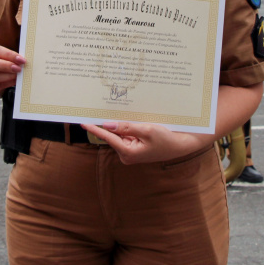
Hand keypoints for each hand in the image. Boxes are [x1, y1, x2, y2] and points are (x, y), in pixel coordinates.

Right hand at [0, 43, 24, 96]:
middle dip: (5, 66)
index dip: (9, 55)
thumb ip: (8, 56)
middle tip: (18, 68)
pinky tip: (14, 81)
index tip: (21, 59)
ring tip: (17, 75)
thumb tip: (21, 60)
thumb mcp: (0, 55)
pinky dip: (7, 83)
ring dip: (7, 76)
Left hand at [81, 122, 209, 164]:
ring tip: (126, 116)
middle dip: (110, 124)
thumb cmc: (166, 139)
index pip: (108, 137)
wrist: (180, 146)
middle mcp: (126, 155)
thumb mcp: (147, 130)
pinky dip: (127, 128)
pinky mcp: (134, 149)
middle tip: (102, 110)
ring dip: (121, 125)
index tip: (83, 122)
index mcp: (128, 152)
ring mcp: (130, 153)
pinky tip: (132, 121)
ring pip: (120, 135)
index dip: (95, 128)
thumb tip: (108, 125)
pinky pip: (126, 136)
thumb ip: (127, 127)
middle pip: (113, 135)